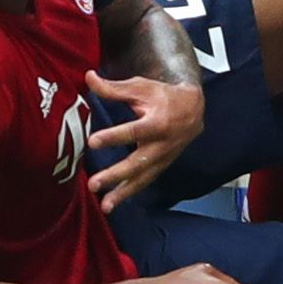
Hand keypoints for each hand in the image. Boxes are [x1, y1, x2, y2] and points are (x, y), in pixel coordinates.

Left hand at [85, 71, 205, 210]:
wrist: (194, 109)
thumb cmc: (164, 96)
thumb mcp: (141, 87)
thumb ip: (113, 88)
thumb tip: (88, 77)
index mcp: (158, 122)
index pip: (133, 131)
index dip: (113, 136)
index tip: (92, 142)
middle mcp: (162, 144)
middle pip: (137, 163)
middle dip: (115, 175)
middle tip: (93, 183)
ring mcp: (163, 158)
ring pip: (142, 179)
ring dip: (122, 193)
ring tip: (105, 206)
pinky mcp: (162, 166)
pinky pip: (145, 182)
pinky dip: (130, 193)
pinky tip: (114, 202)